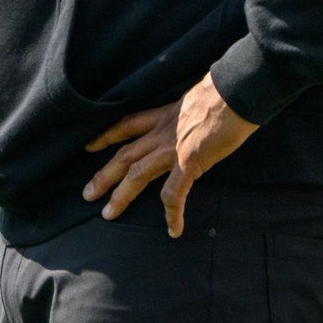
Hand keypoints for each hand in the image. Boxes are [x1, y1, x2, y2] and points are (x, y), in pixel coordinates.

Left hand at [83, 74, 260, 237]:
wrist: (235, 92)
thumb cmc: (223, 91)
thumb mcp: (195, 98)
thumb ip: (187, 112)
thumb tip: (192, 118)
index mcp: (163, 115)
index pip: (127, 125)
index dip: (106, 136)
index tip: (90, 145)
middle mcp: (161, 132)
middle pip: (125, 155)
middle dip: (104, 175)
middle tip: (87, 194)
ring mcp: (173, 149)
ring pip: (137, 174)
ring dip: (121, 195)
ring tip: (108, 214)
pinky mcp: (189, 163)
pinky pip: (174, 194)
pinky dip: (172, 213)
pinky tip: (173, 230)